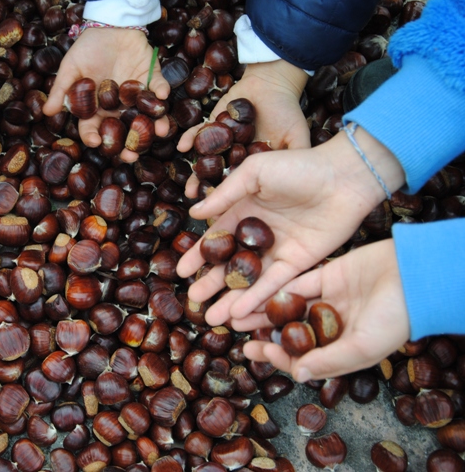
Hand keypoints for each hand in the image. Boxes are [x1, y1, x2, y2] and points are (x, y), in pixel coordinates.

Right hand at [42, 28, 169, 161]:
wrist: (109, 24)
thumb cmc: (87, 48)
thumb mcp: (70, 68)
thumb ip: (61, 90)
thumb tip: (46, 113)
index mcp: (98, 107)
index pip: (95, 128)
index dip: (95, 137)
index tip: (96, 142)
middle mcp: (119, 106)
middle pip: (124, 130)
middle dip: (129, 144)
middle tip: (132, 155)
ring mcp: (137, 95)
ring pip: (147, 115)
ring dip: (155, 124)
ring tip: (160, 131)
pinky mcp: (152, 79)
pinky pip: (159, 88)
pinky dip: (161, 92)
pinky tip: (161, 96)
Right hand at [175, 129, 405, 326]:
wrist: (345, 175)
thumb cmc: (299, 166)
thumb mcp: (255, 172)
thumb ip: (225, 194)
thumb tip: (194, 213)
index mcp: (246, 210)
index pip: (218, 237)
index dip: (199, 255)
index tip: (181, 271)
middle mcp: (260, 234)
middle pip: (231, 263)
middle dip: (212, 282)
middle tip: (193, 300)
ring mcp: (280, 250)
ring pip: (250, 280)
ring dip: (231, 298)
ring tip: (210, 317)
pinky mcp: (300, 263)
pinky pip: (275, 285)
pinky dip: (256, 298)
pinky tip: (238, 311)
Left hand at [177, 60, 309, 197]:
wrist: (273, 83)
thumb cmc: (287, 112)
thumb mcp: (297, 138)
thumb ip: (298, 158)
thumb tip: (306, 187)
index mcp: (252, 165)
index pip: (240, 187)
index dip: (231, 200)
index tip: (222, 214)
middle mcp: (233, 157)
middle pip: (217, 177)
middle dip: (207, 190)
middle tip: (197, 202)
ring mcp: (220, 141)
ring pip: (205, 160)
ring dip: (195, 171)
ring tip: (187, 186)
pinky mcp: (210, 124)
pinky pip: (197, 133)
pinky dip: (190, 138)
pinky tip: (183, 146)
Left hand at [239, 240, 409, 381]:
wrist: (415, 276)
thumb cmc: (396, 318)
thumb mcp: (363, 347)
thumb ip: (328, 361)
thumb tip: (297, 374)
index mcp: (341, 348)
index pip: (302, 357)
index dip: (278, 356)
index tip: (255, 350)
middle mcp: (331, 326)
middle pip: (289, 332)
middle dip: (262, 333)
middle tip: (234, 331)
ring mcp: (328, 300)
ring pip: (287, 307)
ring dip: (262, 310)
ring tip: (235, 311)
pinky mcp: (327, 276)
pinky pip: (296, 283)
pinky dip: (276, 288)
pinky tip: (253, 290)